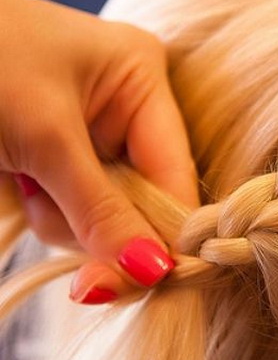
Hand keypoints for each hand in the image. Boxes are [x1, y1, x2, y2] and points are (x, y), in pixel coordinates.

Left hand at [0, 0, 198, 301]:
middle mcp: (127, 108)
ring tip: (25, 185)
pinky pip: (76, 210)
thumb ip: (100, 209)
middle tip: (89, 280)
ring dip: (68, 221)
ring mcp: (93, 136)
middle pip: (145, 198)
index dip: (169, 228)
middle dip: (107, 228)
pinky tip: (21, 185)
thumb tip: (153, 272)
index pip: (174, 171)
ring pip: (108, 211)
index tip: (156, 281)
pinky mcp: (61, 159)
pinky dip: (50, 215)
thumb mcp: (45, 137)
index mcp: (142, 79)